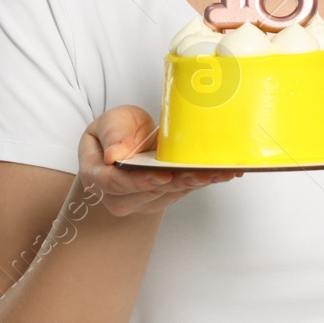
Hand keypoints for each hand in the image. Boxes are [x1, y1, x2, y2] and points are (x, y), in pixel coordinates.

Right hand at [77, 105, 242, 217]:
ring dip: (197, 183)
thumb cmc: (116, 131)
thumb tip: (114, 155)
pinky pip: (184, 190)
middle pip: (149, 193)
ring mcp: (143, 200)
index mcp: (98, 175)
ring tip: (221, 172)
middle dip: (178, 183)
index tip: (162, 175)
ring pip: (170, 194)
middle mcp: (119, 195)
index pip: (116, 183)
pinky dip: (204, 180)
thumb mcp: (110, 122)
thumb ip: (112, 135)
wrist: (127, 144)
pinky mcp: (164, 197)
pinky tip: (224, 172)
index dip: (140, 181)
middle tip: (202, 173)